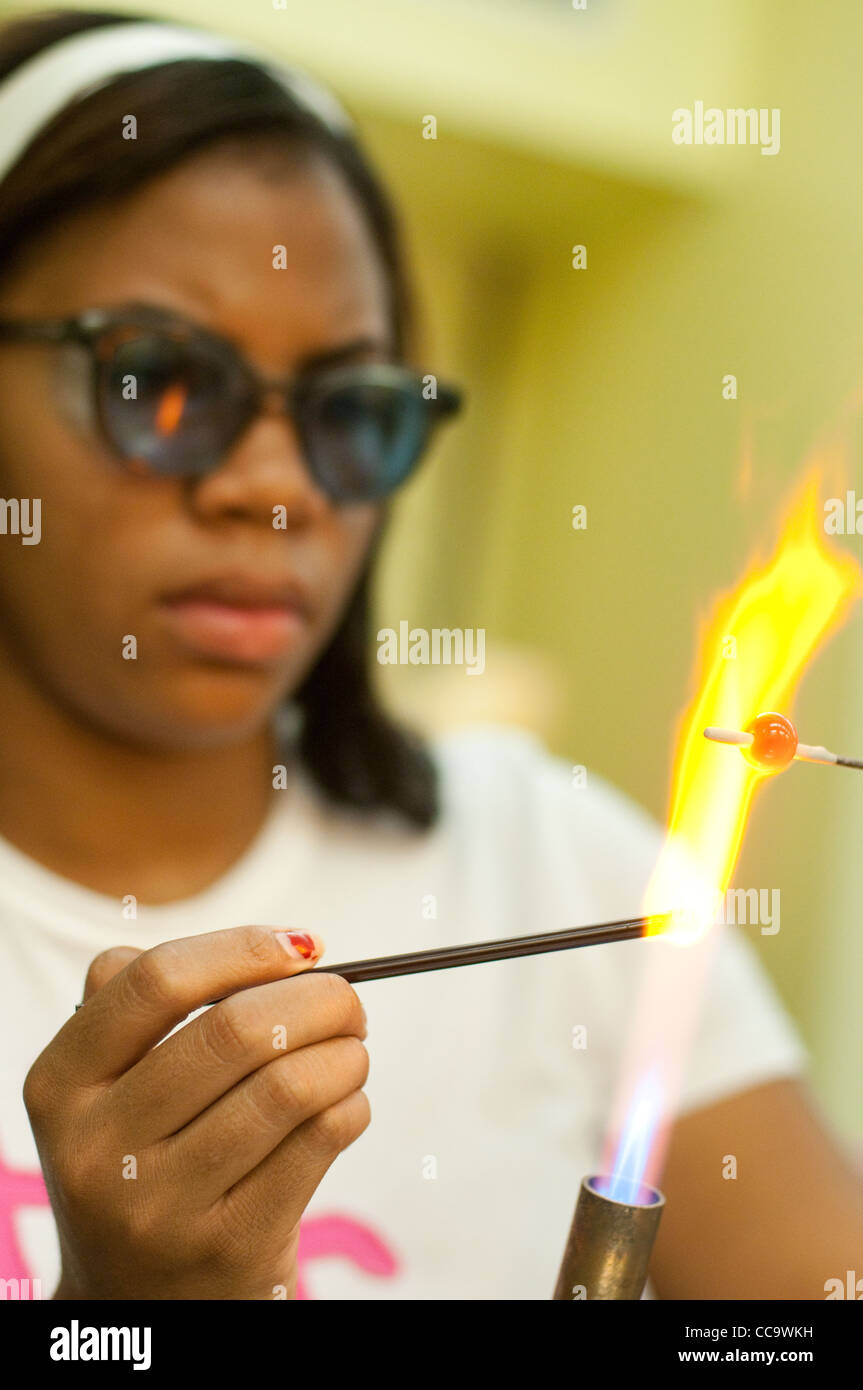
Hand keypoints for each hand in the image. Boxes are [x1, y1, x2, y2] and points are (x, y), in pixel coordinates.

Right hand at [24, 925, 368, 1299]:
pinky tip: (344, 1104)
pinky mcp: (227, 1248)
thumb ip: (153, 1002)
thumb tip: (284, 949)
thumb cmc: (144, 1159)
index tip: (301, 946)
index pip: (155, 980)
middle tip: (347, 1002)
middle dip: (319, 998)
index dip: (243, 948)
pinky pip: (318, 1141)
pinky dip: (350, 1105)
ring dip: (345, 1054)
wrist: (136, 1302)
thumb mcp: (108, 1088)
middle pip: (235, 1030)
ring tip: (351, 1053)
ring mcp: (160, 1207)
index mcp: (61, 1084)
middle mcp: (98, 1148)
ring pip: (288, 1086)